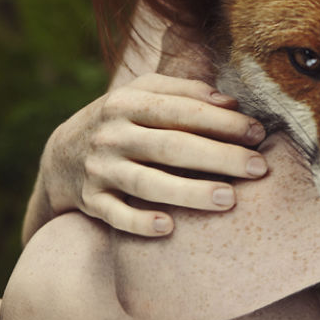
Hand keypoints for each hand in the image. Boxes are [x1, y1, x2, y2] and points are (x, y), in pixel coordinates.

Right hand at [43, 74, 267, 236]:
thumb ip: (187, 91)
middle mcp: (112, 134)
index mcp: (128, 102)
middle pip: (172, 146)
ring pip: (148, 183)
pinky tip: (169, 228)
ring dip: (190, 192)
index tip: (258, 133)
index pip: (183, 111)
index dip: (223, 122)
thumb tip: (232, 102)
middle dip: (219, 156)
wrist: (61, 154)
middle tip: (258, 168)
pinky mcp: (90, 201)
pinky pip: (116, 216)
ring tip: (230, 199)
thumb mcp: (144, 93)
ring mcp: (99, 169)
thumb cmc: (122, 120)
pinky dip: (140, 222)